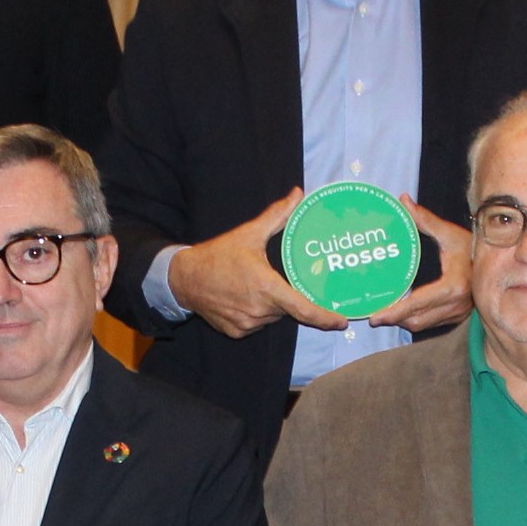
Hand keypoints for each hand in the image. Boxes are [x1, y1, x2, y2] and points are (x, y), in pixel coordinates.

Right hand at [163, 188, 345, 338]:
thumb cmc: (218, 255)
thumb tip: (298, 194)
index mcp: (268, 288)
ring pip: (272, 317)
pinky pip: (256, 324)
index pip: (304, 309)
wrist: (185, 279)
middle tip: (270, 279)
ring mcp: (248, 323)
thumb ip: (278, 215)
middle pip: (287, 309)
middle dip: (285, 295)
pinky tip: (241, 297)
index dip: (325, 318)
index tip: (341, 321)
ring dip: (270, 305)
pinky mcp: (237, 331)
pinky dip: (255, 313)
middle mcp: (260, 310)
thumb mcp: (249, 233)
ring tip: (251, 285)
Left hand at [364, 200, 474, 334]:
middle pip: (416, 320)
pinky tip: (403, 313)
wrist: (502, 261)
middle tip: (374, 317)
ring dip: (403, 322)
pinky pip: (432, 323)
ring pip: (423, 325)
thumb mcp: (449, 233)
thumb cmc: (474, 246)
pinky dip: (415, 320)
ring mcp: (458, 312)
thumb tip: (404, 201)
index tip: (376, 316)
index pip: (418, 303)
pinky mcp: (459, 316)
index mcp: (453, 286)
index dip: (395, 312)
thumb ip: (425, 219)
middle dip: (394, 320)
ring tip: (385, 315)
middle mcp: (456, 304)